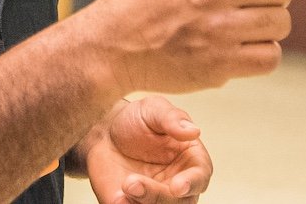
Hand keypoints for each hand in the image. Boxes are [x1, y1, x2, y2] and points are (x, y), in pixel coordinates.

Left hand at [83, 96, 211, 203]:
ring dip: (142, 203)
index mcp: (191, 161)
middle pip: (180, 202)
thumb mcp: (153, 109)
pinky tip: (118, 198)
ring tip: (124, 186)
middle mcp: (178, 186)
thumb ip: (172, 118)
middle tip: (132, 184)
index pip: (200, 177)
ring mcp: (157, 198)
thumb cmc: (136, 120)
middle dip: (157, 196)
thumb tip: (194, 130)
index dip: (191, 183)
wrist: (105, 133)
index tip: (177, 186)